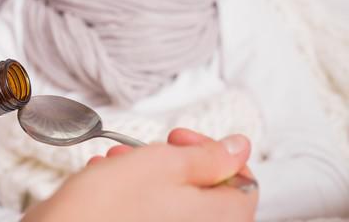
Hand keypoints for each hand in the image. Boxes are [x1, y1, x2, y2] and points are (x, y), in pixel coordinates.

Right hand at [24, 130, 257, 221]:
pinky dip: (135, 191)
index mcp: (219, 218)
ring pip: (175, 197)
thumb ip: (208, 155)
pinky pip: (152, 211)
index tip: (182, 139)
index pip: (243, 181)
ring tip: (119, 158)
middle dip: (173, 159)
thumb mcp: (164, 162)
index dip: (214, 152)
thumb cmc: (109, 205)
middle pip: (205, 188)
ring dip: (149, 170)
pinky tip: (108, 177)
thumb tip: (239, 147)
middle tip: (149, 148)